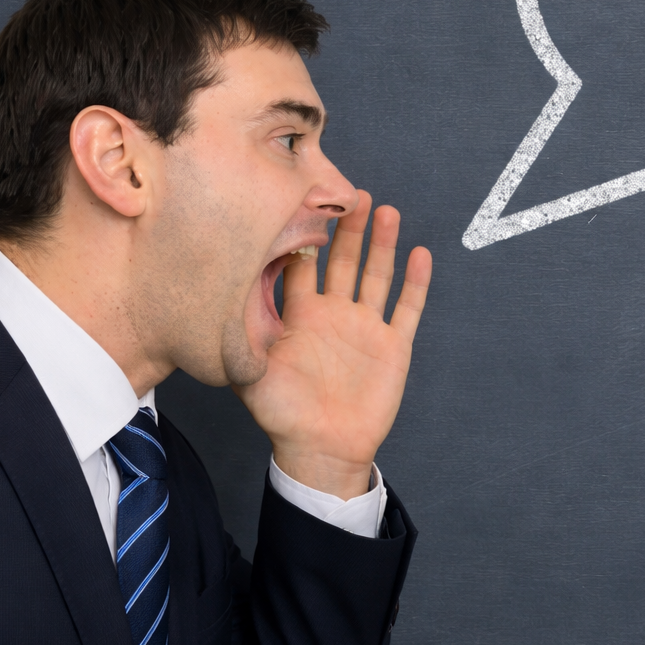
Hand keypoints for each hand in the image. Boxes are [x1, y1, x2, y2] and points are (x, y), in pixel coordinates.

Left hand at [233, 190, 431, 498]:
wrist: (320, 451)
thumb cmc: (282, 415)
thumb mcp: (250, 373)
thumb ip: (242, 336)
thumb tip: (225, 296)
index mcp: (299, 315)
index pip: (302, 265)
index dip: (303, 236)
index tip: (303, 202)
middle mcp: (333, 313)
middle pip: (342, 260)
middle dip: (346, 228)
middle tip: (351, 193)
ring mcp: (365, 327)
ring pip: (376, 275)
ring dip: (381, 244)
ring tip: (384, 210)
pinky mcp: (392, 345)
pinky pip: (406, 308)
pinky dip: (415, 282)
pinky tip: (420, 255)